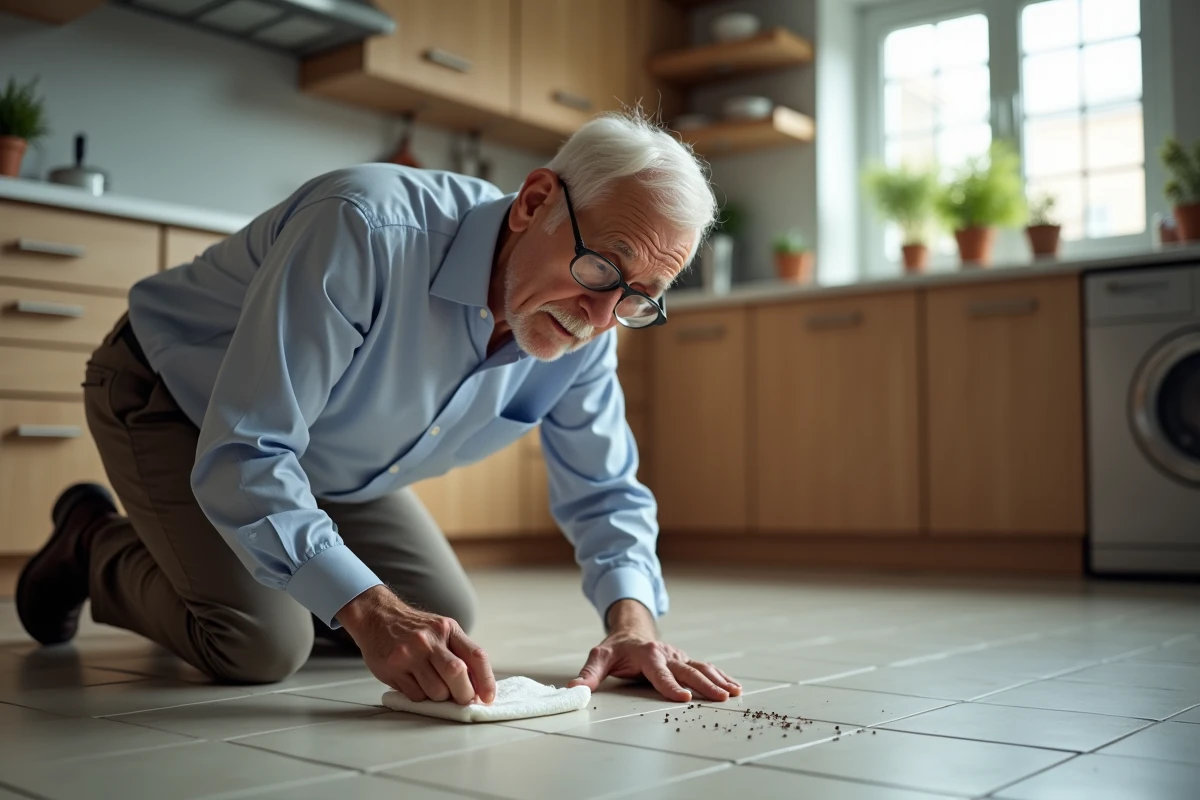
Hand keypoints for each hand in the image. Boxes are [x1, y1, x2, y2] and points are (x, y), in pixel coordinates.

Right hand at [336, 585, 495, 705]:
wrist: (377, 617)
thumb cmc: (414, 628)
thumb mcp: (442, 630)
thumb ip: (459, 653)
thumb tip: (478, 686)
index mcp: (447, 629)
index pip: (476, 656)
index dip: (486, 680)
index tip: (488, 698)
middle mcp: (429, 640)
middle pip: (457, 674)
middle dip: (464, 694)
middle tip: (462, 699)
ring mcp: (409, 654)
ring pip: (436, 691)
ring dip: (440, 697)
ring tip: (434, 686)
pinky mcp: (392, 669)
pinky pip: (415, 696)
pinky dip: (421, 696)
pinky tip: (415, 683)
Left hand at [566, 600, 741, 701]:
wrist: (631, 631)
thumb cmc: (615, 648)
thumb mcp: (599, 658)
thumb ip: (589, 675)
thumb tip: (574, 691)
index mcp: (646, 653)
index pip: (658, 672)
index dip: (670, 685)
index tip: (683, 698)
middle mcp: (666, 654)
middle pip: (686, 670)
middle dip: (704, 684)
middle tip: (720, 697)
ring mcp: (678, 657)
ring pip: (700, 667)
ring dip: (717, 680)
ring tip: (733, 692)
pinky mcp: (684, 660)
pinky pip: (705, 667)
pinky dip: (720, 676)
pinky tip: (734, 686)